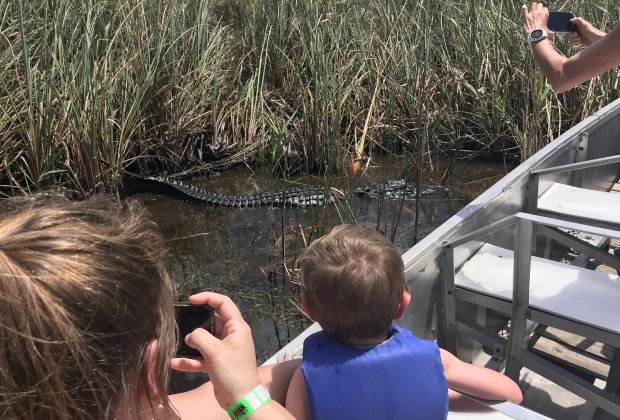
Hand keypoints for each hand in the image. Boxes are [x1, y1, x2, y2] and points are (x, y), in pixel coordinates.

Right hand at [170, 292, 260, 408]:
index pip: (223, 303)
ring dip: (191, 343)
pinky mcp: (217, 363)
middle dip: (196, 323)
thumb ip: (200, 337)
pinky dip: (190, 359)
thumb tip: (190, 335)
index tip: (191, 300)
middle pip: (211, 321)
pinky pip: (201, 357)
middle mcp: (231, 336)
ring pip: (204, 340)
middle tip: (180, 322)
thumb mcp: (215, 351)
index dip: (208, 297)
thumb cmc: (233, 373)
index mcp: (237, 328)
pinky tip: (175, 362)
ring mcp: (224, 350)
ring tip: (175, 342)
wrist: (242, 400)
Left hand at [521, 3, 551, 36]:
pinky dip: (524, 8)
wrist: (535, 36)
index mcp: (545, 15)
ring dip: (533, 6)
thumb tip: (552, 33)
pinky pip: (524, 9)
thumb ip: (550, 31)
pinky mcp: (526, 17)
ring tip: (532, 9)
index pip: (545, 9)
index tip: (542, 14)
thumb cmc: (543, 34)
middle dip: (538, 7)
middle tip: (536, 11)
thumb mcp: (549, 32)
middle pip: (539, 5)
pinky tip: (524, 7)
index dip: (543, 11)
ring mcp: (532, 14)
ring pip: (533, 5)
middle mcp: (539, 12)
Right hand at [567, 17, 605, 46]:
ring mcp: (576, 35)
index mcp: (577, 24)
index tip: (571, 30)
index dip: (568, 28)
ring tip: (579, 38)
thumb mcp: (584, 24)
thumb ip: (578, 20)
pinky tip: (580, 41)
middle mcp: (576, 29)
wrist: (595, 40)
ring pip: (569, 38)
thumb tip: (571, 19)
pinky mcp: (577, 40)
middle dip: (571, 35)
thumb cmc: (591, 31)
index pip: (569, 25)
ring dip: (573, 39)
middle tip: (576, 34)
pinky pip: (571, 42)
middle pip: (568, 33)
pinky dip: (575, 42)